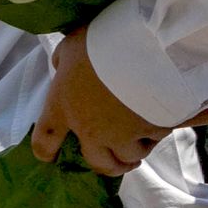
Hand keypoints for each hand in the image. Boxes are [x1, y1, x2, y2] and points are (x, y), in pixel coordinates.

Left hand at [33, 34, 190, 177]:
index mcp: (63, 108)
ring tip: (144, 140)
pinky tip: (163, 122)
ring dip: (136, 150)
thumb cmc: (102, 42)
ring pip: (131, 157)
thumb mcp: (71, 45)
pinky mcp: (154, 129)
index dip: (46, 152)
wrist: (147, 45)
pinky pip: (157, 138)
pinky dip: (159, 133)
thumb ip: (64, 63)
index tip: (50, 156)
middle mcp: (91, 129)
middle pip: (99, 164)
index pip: (44, 142)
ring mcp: (124, 133)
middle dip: (108, 166)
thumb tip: (65, 68)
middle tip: (118, 161)